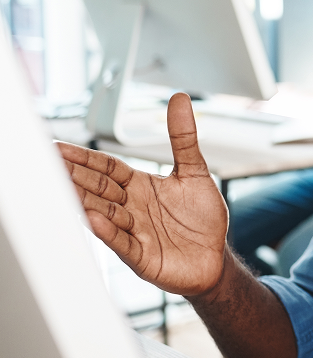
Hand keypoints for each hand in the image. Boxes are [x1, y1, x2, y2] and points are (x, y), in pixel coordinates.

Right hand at [57, 93, 228, 295]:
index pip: (108, 168)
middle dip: (77, 175)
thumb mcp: (194, 171)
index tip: (60, 147)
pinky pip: (122, 242)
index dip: (86, 158)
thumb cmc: (202, 218)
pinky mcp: (143, 256)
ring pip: (104, 213)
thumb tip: (180, 99)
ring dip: (85, 201)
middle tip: (52, 163)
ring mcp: (134, 232)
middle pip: (99, 188)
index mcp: (140, 186)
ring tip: (66, 187)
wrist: (215, 257)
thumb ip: (182, 138)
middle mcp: (132, 208)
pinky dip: (108, 232)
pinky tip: (94, 220)